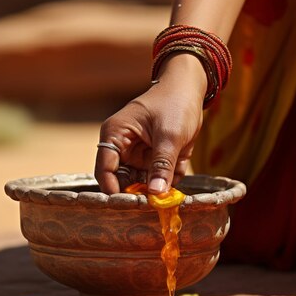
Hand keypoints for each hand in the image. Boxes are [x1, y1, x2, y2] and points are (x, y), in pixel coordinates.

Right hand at [94, 54, 205, 193]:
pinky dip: (169, 181)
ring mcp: (139, 156)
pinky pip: (159, 180)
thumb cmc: (175, 104)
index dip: (113, 190)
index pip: (105, 170)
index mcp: (115, 136)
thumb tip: (156, 194)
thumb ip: (162, 165)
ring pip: (142, 184)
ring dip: (156, 188)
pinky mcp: (154, 161)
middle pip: (122, 182)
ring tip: (170, 185)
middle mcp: (123, 149)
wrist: (191, 91)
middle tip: (155, 203)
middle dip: (138, 193)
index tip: (130, 205)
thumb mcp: (170, 135)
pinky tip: (179, 172)